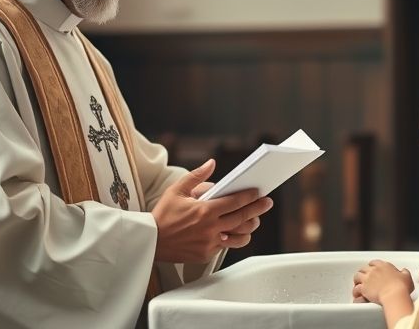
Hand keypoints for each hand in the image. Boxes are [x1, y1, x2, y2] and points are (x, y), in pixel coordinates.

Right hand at [151, 159, 273, 262]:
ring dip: (249, 228)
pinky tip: (233, 231)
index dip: (250, 197)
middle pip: (243, 218)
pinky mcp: (206, 254)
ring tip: (253, 220)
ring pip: (240, 237)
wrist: (151, 241)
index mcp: (205, 210)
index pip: (235, 202)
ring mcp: (210, 243)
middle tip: (267, 203)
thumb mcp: (176, 190)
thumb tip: (212, 163)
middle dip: (258, 209)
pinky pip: (226, 246)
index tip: (258, 192)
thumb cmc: (163, 214)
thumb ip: (196, 175)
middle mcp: (210, 228)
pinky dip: (231, 238)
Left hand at [352, 260, 412, 304]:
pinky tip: (357, 294)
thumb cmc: (401, 287)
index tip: (373, 269)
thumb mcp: (407, 277)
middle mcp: (374, 270)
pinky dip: (356, 291)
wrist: (394, 295)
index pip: (375, 262)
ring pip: (357, 276)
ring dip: (357, 280)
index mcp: (384, 266)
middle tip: (364, 277)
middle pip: (364, 268)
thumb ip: (404, 272)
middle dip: (363, 272)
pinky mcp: (363, 288)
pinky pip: (356, 288)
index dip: (373, 266)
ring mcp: (367, 278)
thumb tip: (404, 271)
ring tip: (358, 284)